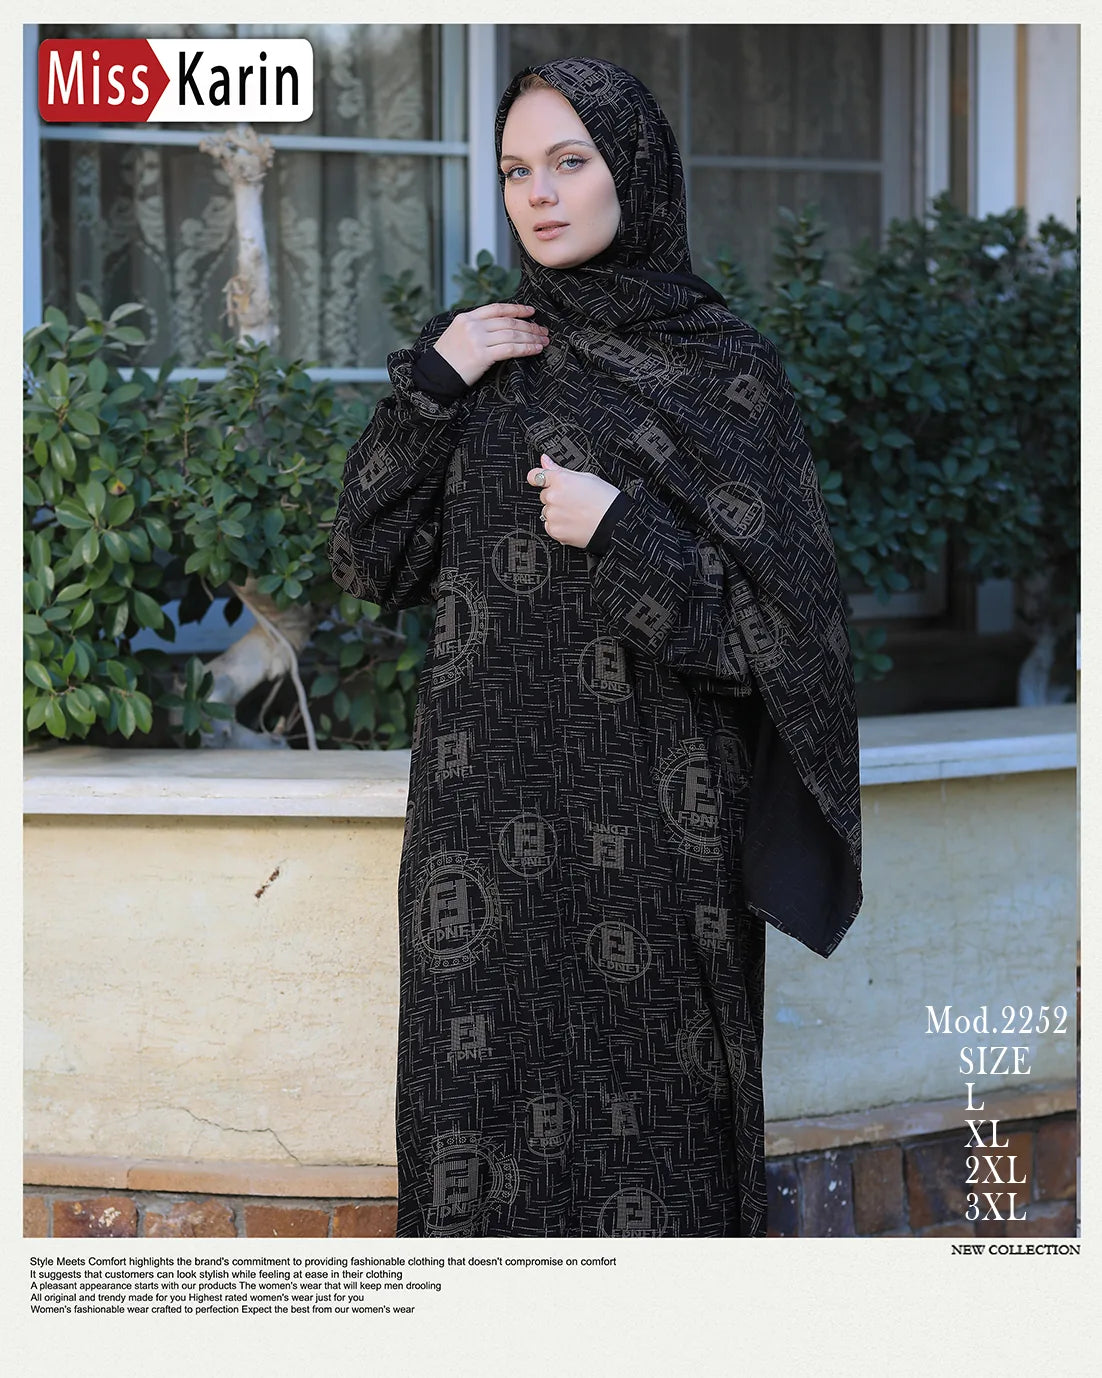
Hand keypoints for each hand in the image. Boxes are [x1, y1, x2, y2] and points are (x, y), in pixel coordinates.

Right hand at [433, 302, 549, 386]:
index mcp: (467, 317)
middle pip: (508, 322)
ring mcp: (477, 339)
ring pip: (512, 334)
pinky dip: (526, 348)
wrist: (436, 375)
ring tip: (543, 341)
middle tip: (543, 331)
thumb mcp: (458, 334)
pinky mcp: (482, 355)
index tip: (531, 312)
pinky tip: (535, 349)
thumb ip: (476, 327)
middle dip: (529, 326)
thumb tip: (500, 327)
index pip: (497, 308)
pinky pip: (510, 349)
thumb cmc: (448, 358)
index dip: (516, 309)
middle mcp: (473, 325)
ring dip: (531, 337)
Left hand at [526, 454, 621, 548]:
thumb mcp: (586, 477)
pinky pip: (550, 526)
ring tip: (577, 514)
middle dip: (555, 498)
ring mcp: (552, 514)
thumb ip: (560, 469)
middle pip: (544, 496)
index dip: (537, 478)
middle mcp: (553, 496)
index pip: (536, 476)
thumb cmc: (605, 499)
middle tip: (574, 502)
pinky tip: (574, 523)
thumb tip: (544, 459)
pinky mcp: (554, 530)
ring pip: (547, 511)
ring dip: (557, 513)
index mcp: (560, 479)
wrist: (614, 524)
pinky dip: (559, 526)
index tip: (539, 481)